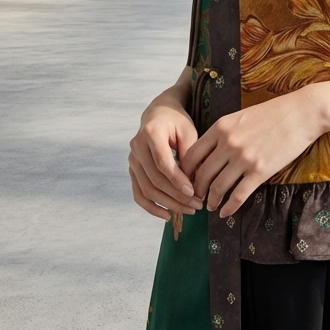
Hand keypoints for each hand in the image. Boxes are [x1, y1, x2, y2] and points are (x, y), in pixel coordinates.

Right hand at [128, 88, 204, 220]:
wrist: (158, 113)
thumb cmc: (177, 122)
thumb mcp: (188, 130)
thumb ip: (190, 154)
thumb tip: (195, 183)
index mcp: (152, 133)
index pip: (163, 163)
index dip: (177, 180)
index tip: (193, 193)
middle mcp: (137, 147)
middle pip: (155, 179)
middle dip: (176, 196)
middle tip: (197, 205)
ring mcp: (132, 160)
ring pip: (147, 189)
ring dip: (168, 204)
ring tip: (188, 210)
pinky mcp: (132, 170)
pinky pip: (138, 194)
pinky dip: (151, 207)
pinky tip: (167, 215)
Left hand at [180, 87, 324, 218]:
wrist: (301, 112)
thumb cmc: (273, 112)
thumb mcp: (241, 116)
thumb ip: (224, 132)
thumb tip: (210, 153)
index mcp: (220, 127)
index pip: (192, 154)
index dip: (186, 172)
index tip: (187, 180)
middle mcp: (228, 143)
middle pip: (202, 174)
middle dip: (197, 190)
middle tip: (198, 197)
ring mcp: (243, 158)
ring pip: (218, 187)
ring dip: (212, 200)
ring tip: (212, 206)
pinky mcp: (260, 171)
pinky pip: (238, 195)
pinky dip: (229, 207)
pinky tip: (226, 213)